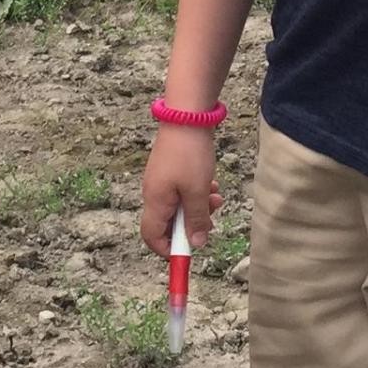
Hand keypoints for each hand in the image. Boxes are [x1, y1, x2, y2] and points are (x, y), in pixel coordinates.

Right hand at [139, 125, 223, 254]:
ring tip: (215, 197)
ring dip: (198, 207)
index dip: (169, 249)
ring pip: (178, 206)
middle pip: (168, 223)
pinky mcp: (171, 169)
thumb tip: (196, 244)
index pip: (152, 236)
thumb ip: (196, 220)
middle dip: (190, 225)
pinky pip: (182, 190)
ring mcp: (161, 179)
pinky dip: (197, 192)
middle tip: (211, 219)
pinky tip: (211, 184)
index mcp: (155, 201)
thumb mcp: (198, 191)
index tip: (189, 252)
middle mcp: (154, 192)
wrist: (187, 116)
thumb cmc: (190, 154)